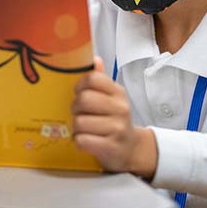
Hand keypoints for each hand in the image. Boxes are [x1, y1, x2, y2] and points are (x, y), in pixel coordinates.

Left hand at [72, 57, 157, 176]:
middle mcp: (120, 108)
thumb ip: (101, 80)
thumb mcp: (112, 98)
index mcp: (118, 93)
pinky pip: (82, 140)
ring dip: (76, 127)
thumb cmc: (115, 121)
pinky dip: (79, 141)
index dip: (80, 86)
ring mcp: (117, 128)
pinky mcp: (111, 147)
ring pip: (80, 122)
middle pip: (83, 100)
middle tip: (80, 113)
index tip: (80, 93)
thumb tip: (94, 58)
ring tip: (84, 129)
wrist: (131, 149)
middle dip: (75, 108)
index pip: (92, 79)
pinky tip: (86, 140)